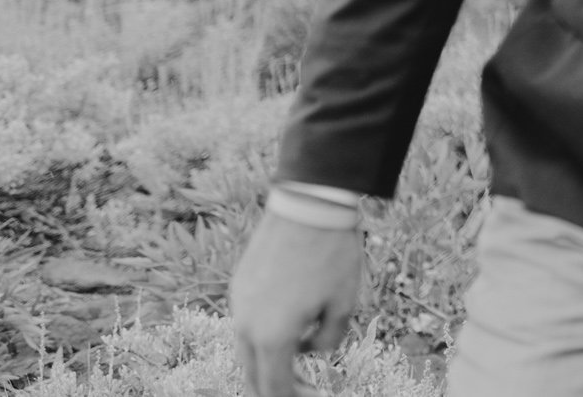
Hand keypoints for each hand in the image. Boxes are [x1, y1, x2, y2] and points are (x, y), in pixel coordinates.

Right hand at [230, 212, 365, 396]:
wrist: (310, 204)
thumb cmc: (333, 255)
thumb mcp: (343, 304)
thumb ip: (328, 340)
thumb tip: (310, 350)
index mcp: (272, 337)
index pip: (275, 388)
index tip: (315, 396)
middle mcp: (246, 325)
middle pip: (254, 375)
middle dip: (276, 389)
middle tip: (302, 389)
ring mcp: (238, 303)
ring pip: (246, 348)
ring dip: (269, 360)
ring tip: (299, 354)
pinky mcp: (239, 284)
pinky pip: (247, 321)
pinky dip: (263, 333)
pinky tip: (291, 321)